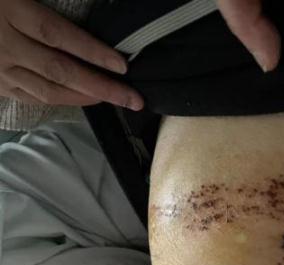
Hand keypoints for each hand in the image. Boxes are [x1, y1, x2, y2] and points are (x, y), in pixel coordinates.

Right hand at [0, 0, 143, 109]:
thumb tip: (65, 24)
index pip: (58, 34)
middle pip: (60, 71)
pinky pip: (28, 95)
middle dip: (102, 88)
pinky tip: (78, 99)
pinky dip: (57, 99)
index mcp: (8, 9)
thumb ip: (38, 4)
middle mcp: (3, 44)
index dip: (92, 51)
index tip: (122, 65)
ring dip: (84, 97)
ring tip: (113, 100)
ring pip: (47, 90)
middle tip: (134, 100)